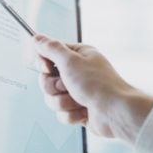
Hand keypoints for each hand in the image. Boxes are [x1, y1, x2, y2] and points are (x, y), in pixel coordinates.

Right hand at [33, 35, 152, 141]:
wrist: (115, 112)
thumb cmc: (98, 84)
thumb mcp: (70, 61)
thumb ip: (51, 48)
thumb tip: (37, 38)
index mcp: (78, 56)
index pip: (47, 55)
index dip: (43, 64)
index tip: (48, 68)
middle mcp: (77, 72)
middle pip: (46, 80)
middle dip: (54, 87)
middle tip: (67, 86)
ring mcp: (78, 92)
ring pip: (52, 99)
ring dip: (63, 102)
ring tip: (79, 101)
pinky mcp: (79, 110)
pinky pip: (62, 114)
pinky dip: (71, 115)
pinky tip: (84, 112)